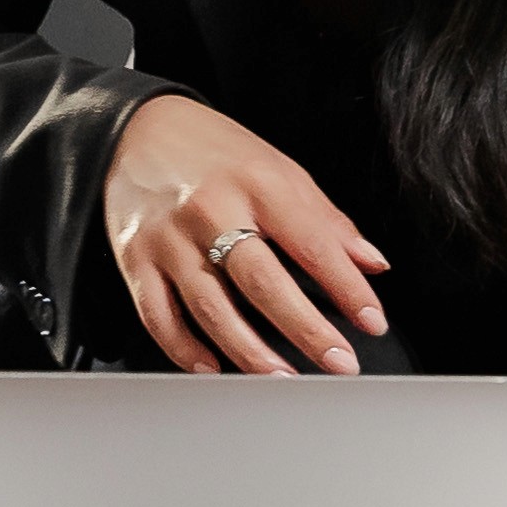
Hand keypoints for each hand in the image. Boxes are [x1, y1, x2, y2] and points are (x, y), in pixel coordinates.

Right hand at [102, 91, 388, 375]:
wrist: (137, 128)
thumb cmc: (213, 151)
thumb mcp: (278, 168)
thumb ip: (326, 220)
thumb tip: (372, 263)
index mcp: (256, 183)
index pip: (311, 243)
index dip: (347, 287)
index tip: (372, 321)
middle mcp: (210, 209)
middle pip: (261, 281)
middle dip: (305, 329)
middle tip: (339, 362)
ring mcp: (169, 237)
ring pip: (210, 306)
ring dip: (249, 351)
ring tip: (282, 378)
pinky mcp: (135, 258)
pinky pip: (158, 314)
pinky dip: (184, 348)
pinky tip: (212, 368)